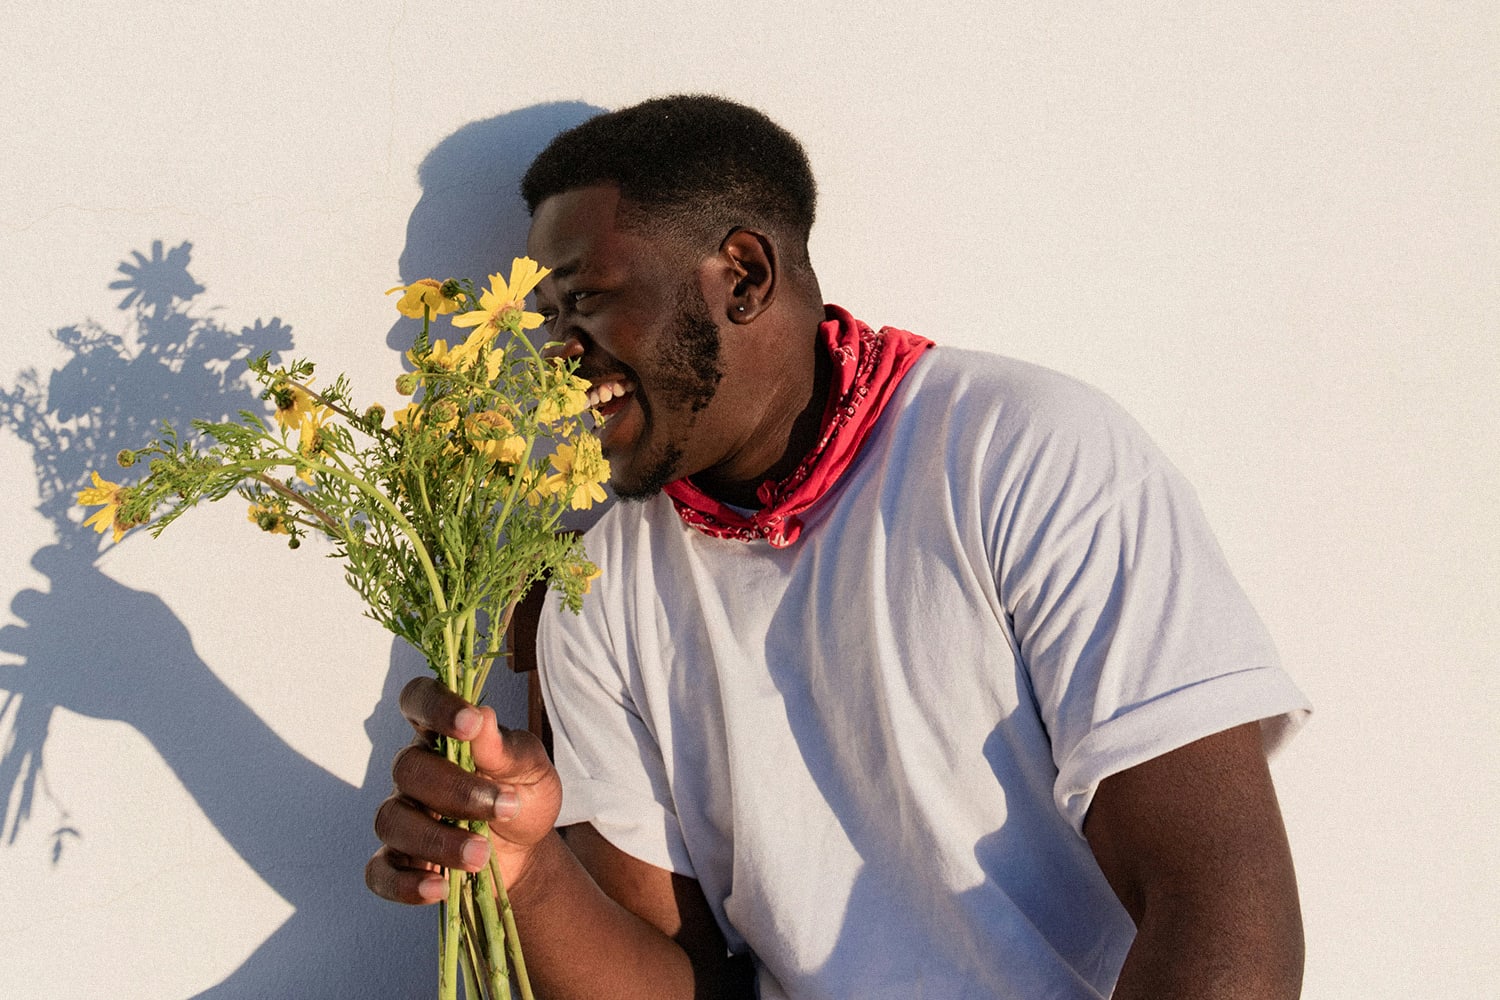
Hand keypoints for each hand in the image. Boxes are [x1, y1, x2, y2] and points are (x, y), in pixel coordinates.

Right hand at [366, 676, 562, 904]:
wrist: (527, 851)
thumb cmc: (524, 795)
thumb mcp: (532, 771)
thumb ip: (507, 749)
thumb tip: (484, 718)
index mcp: (444, 734)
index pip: (419, 700)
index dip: (436, 706)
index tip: (470, 723)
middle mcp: (415, 771)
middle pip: (407, 768)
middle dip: (455, 791)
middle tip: (502, 808)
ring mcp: (403, 815)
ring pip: (392, 820)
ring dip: (437, 840)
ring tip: (481, 855)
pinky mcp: (400, 860)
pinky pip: (380, 872)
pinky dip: (404, 884)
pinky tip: (439, 889)